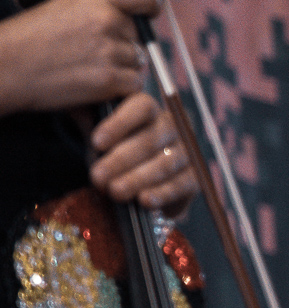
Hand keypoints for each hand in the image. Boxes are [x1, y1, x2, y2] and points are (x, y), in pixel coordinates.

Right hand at [0, 0, 156, 115]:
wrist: (6, 66)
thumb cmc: (30, 37)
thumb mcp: (64, 6)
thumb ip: (100, 7)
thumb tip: (130, 13)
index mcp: (97, 0)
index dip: (152, 5)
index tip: (149, 14)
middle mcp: (108, 22)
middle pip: (139, 35)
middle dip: (123, 44)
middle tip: (91, 52)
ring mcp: (110, 51)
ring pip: (138, 61)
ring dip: (120, 68)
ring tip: (86, 67)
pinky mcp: (109, 79)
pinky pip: (133, 84)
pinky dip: (118, 88)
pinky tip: (92, 83)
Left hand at [89, 93, 195, 216]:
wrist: (136, 182)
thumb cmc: (113, 151)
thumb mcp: (98, 133)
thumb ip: (89, 120)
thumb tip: (73, 107)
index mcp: (148, 109)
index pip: (141, 107)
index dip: (120, 124)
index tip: (96, 143)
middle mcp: (172, 126)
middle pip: (152, 138)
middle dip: (122, 159)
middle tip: (98, 177)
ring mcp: (186, 152)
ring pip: (167, 161)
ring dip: (139, 177)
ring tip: (115, 191)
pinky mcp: (195, 178)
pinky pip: (183, 183)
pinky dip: (164, 192)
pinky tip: (145, 200)